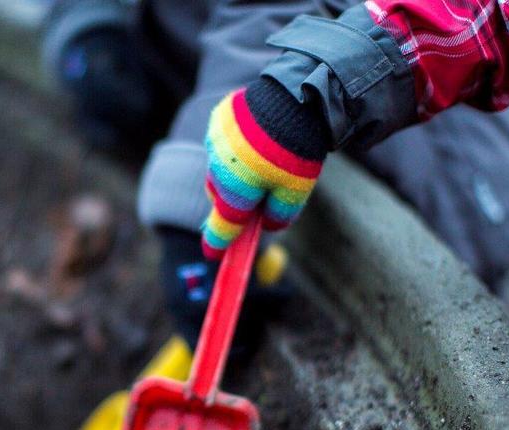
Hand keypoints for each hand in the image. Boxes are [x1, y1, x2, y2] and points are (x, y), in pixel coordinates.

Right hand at [201, 78, 328, 258]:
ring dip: (235, 172)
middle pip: (221, 196)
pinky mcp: (218, 120)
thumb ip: (280, 215)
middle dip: (234, 201)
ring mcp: (214, 142)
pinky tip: (257, 139)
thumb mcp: (296, 191)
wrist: (296, 97)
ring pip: (220, 168)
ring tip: (263, 161)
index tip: (212, 253)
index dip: (217, 243)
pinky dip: (235, 147)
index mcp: (235, 192)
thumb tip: (268, 224)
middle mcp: (217, 169)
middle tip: (255, 199)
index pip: (222, 226)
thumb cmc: (296, 150)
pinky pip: (222, 143)